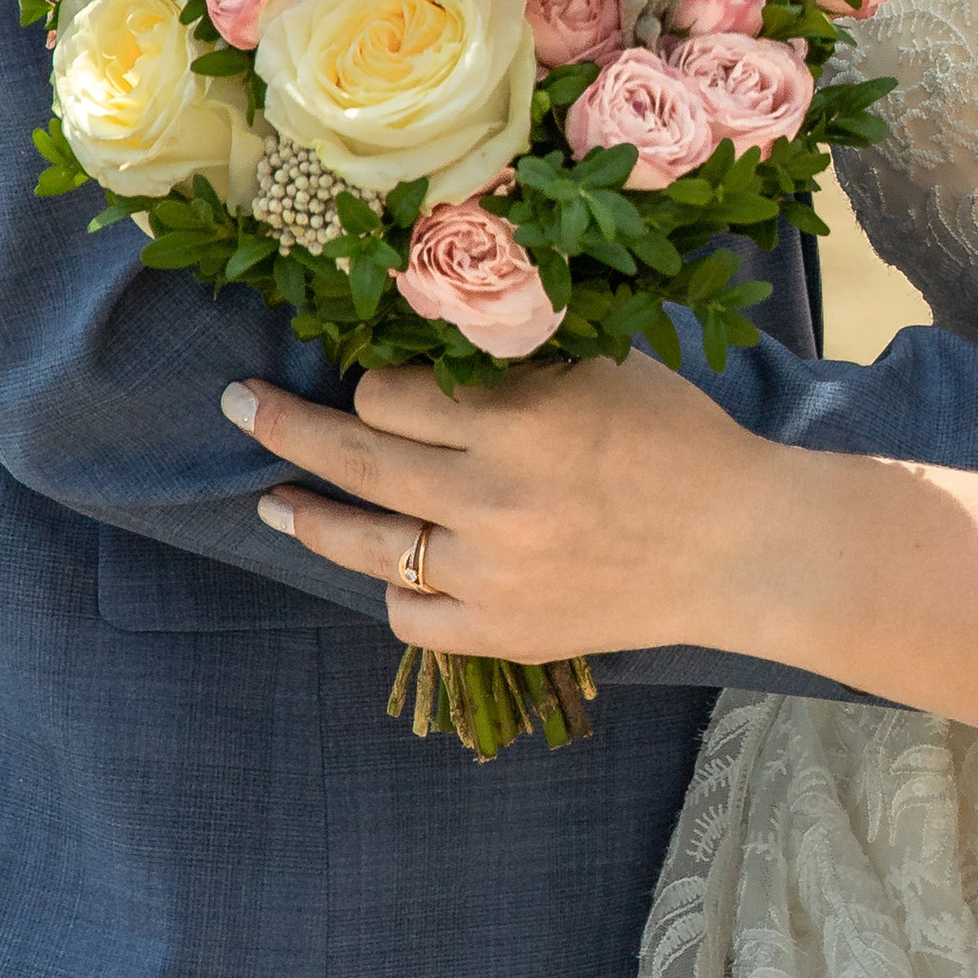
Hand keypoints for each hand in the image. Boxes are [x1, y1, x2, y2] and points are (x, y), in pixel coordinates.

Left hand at [225, 352, 766, 662]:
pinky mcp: (501, 633)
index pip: (392, 391)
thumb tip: (422, 344)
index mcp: (519, 420)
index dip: (375, 377)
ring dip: (308, 516)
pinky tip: (383, 568)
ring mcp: (491, 574)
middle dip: (284, 426)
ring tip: (274, 500)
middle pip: (355, 456)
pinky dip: (395, 588)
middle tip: (238, 404)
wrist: (739, 545)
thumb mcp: (600, 370)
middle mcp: (492, 497)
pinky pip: (411, 614)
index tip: (373, 371)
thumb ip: (512, 365)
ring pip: (364, 544)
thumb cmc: (680, 438)